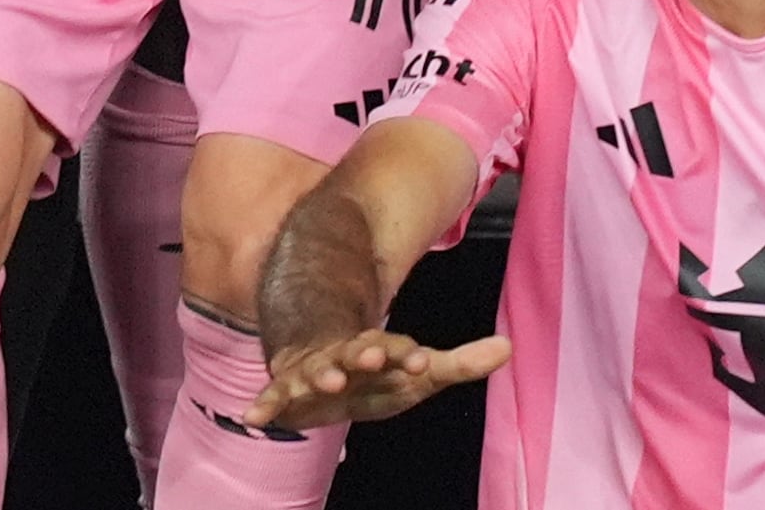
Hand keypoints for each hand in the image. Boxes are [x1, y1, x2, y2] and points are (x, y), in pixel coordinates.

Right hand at [250, 326, 508, 430]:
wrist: (319, 360)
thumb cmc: (379, 373)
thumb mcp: (420, 373)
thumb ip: (461, 364)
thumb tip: (509, 347)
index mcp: (380, 352)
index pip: (397, 349)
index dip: (407, 353)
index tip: (421, 357)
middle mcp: (347, 356)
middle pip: (356, 352)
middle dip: (364, 353)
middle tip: (372, 354)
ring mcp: (315, 371)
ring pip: (316, 370)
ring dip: (320, 374)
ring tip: (325, 381)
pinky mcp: (288, 388)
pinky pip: (274, 396)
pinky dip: (265, 405)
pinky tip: (255, 418)